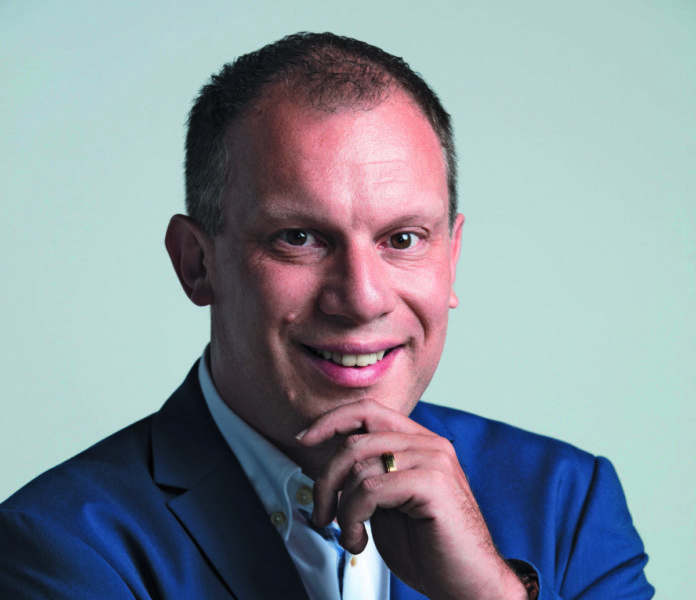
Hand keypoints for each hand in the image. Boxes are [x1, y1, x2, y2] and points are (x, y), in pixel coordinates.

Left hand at [296, 399, 526, 599]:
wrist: (468, 585)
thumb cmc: (429, 548)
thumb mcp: (386, 504)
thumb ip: (366, 477)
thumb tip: (324, 464)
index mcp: (418, 442)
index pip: (368, 410)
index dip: (331, 421)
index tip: (303, 440)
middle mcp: (429, 444)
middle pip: (356, 437)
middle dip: (326, 477)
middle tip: (320, 512)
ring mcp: (434, 461)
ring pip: (359, 465)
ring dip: (340, 507)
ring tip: (348, 534)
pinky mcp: (433, 484)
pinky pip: (371, 489)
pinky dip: (352, 517)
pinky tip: (358, 540)